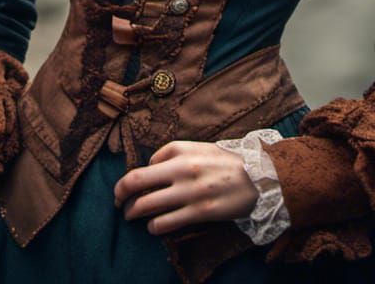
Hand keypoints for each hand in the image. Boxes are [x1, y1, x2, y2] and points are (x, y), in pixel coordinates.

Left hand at [113, 140, 257, 235]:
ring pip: (147, 205)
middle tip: (117, 203)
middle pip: (136, 183)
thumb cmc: (224, 162)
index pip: (142, 166)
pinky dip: (153, 227)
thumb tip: (149, 167)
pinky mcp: (199, 212)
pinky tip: (153, 226)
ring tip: (132, 216)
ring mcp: (190, 192)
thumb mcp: (197, 147)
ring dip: (133, 213)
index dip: (127, 181)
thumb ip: (171, 153)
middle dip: (120, 196)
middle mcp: (182, 169)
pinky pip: (166, 222)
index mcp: (180, 151)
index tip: (124, 189)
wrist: (258, 178)